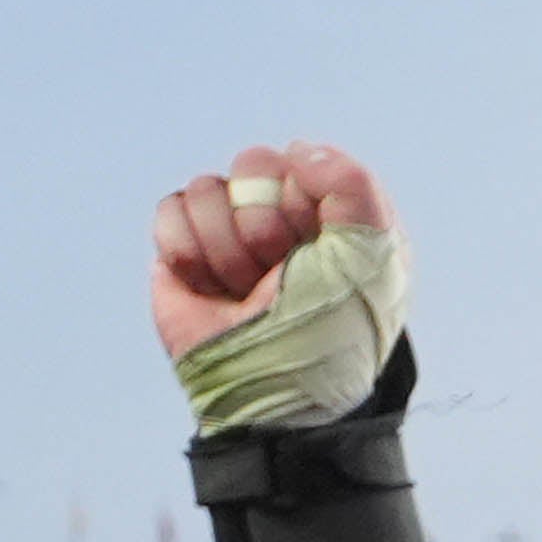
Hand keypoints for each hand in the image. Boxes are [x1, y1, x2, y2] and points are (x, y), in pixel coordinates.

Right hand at [149, 144, 410, 421]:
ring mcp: (230, 233)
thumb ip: (354, 186)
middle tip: (277, 273)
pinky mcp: (184, 250)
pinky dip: (189, 252)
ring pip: (209, 187)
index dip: (308, 204)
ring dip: (227, 248)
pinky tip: (210, 289)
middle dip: (263, 224)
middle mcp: (282, 220)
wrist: (267, 390)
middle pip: (253, 163)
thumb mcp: (369, 260)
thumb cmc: (327, 332)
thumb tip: (299, 151)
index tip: (317, 251)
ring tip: (246, 291)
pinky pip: (171, 209)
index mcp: (332, 219)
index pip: (305, 162)